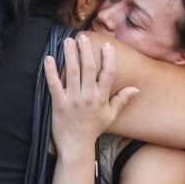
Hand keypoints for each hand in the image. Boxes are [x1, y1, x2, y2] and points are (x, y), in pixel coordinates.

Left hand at [45, 36, 138, 158]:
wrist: (76, 146)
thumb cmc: (93, 129)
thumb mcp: (110, 116)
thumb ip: (122, 100)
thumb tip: (136, 88)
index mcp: (101, 98)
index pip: (108, 74)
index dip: (108, 58)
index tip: (106, 46)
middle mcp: (88, 97)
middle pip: (88, 68)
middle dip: (85, 50)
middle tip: (82, 37)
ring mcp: (73, 100)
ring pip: (71, 72)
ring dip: (69, 55)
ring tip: (67, 41)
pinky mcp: (58, 104)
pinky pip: (54, 84)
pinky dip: (51, 71)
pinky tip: (48, 58)